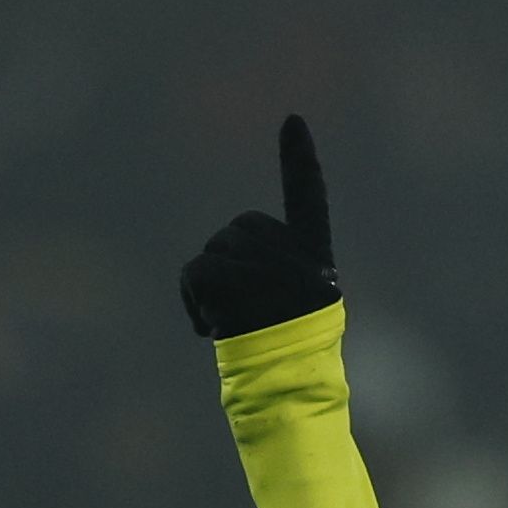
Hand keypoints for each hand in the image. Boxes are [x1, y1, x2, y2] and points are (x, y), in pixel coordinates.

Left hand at [180, 115, 344, 339]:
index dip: (299, 161)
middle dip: (228, 257)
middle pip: (240, 227)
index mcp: (315, 260)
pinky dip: (192, 299)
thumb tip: (221, 263)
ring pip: (215, 249)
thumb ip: (272, 272)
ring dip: (210, 284)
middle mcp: (298, 258)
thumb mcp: (292, 307)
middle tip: (240, 305)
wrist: (285, 386)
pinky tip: (211, 328)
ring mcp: (269, 268)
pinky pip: (196, 271)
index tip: (293, 121)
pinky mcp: (238, 282)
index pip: (308, 199)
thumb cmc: (285, 357)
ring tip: (230, 321)